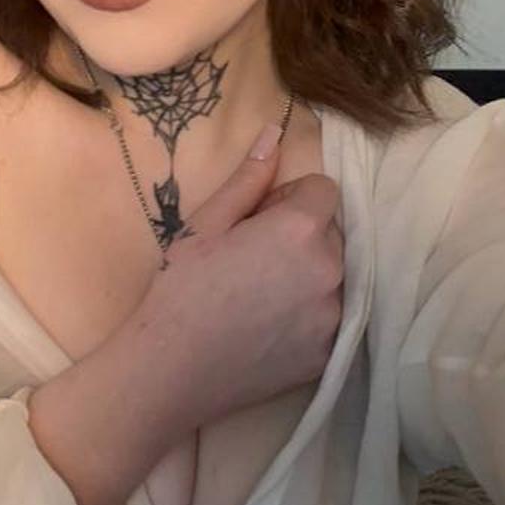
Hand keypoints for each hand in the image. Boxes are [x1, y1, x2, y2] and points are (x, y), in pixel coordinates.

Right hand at [123, 126, 344, 435]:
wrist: (170, 371)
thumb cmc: (181, 288)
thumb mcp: (206, 223)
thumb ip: (249, 178)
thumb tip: (275, 133)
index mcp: (300, 230)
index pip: (323, 190)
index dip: (289, 198)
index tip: (256, 220)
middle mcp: (331, 270)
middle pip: (331, 232)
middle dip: (300, 234)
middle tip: (251, 257)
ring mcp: (334, 317)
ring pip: (333, 274)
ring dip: (307, 273)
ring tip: (258, 294)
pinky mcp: (329, 353)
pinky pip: (330, 316)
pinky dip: (308, 313)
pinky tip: (266, 324)